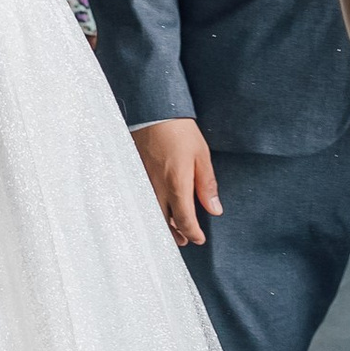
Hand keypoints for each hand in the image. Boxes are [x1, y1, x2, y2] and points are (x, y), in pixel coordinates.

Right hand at [134, 116, 220, 251]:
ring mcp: (143, 182)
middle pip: (164, 222)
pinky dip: (150, 209)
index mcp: (176, 184)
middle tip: (184, 240)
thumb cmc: (178, 130)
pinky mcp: (134, 175)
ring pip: (151, 212)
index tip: (199, 239)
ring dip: (162, 224)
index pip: (184, 220)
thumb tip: (214, 209)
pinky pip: (142, 200)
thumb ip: (207, 184)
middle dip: (175, 234)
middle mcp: (157, 188)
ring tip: (172, 229)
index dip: (193, 233)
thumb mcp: (201, 155)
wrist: (151, 110)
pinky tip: (156, 208)